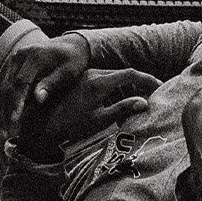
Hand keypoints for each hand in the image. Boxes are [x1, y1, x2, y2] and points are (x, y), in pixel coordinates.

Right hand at [0, 31, 91, 139]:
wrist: (73, 45)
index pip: (20, 83)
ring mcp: (16, 58)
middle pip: (9, 86)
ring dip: (4, 107)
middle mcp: (22, 55)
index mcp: (35, 57)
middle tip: (7, 131)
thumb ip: (52, 84)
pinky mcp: (15, 62)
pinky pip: (8, 83)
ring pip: (5, 86)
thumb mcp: (68, 72)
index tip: (14, 121)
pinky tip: (7, 116)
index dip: (16, 103)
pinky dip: (7, 100)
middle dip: (7, 110)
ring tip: (5, 128)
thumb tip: (38, 99)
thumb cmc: (74, 61)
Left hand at [29, 65, 159, 153]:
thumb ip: (122, 109)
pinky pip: (100, 79)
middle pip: (121, 74)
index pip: (131, 74)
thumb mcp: (100, 120)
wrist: (41, 126)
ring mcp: (83, 76)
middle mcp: (92, 74)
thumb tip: (145, 102)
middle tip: (150, 94)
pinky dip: (111, 88)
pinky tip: (112, 101)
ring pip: (110, 77)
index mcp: (100, 83)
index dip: (147, 79)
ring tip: (133, 100)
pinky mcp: (77, 80)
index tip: (159, 86)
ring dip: (124, 86)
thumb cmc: (71, 126)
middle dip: (137, 83)